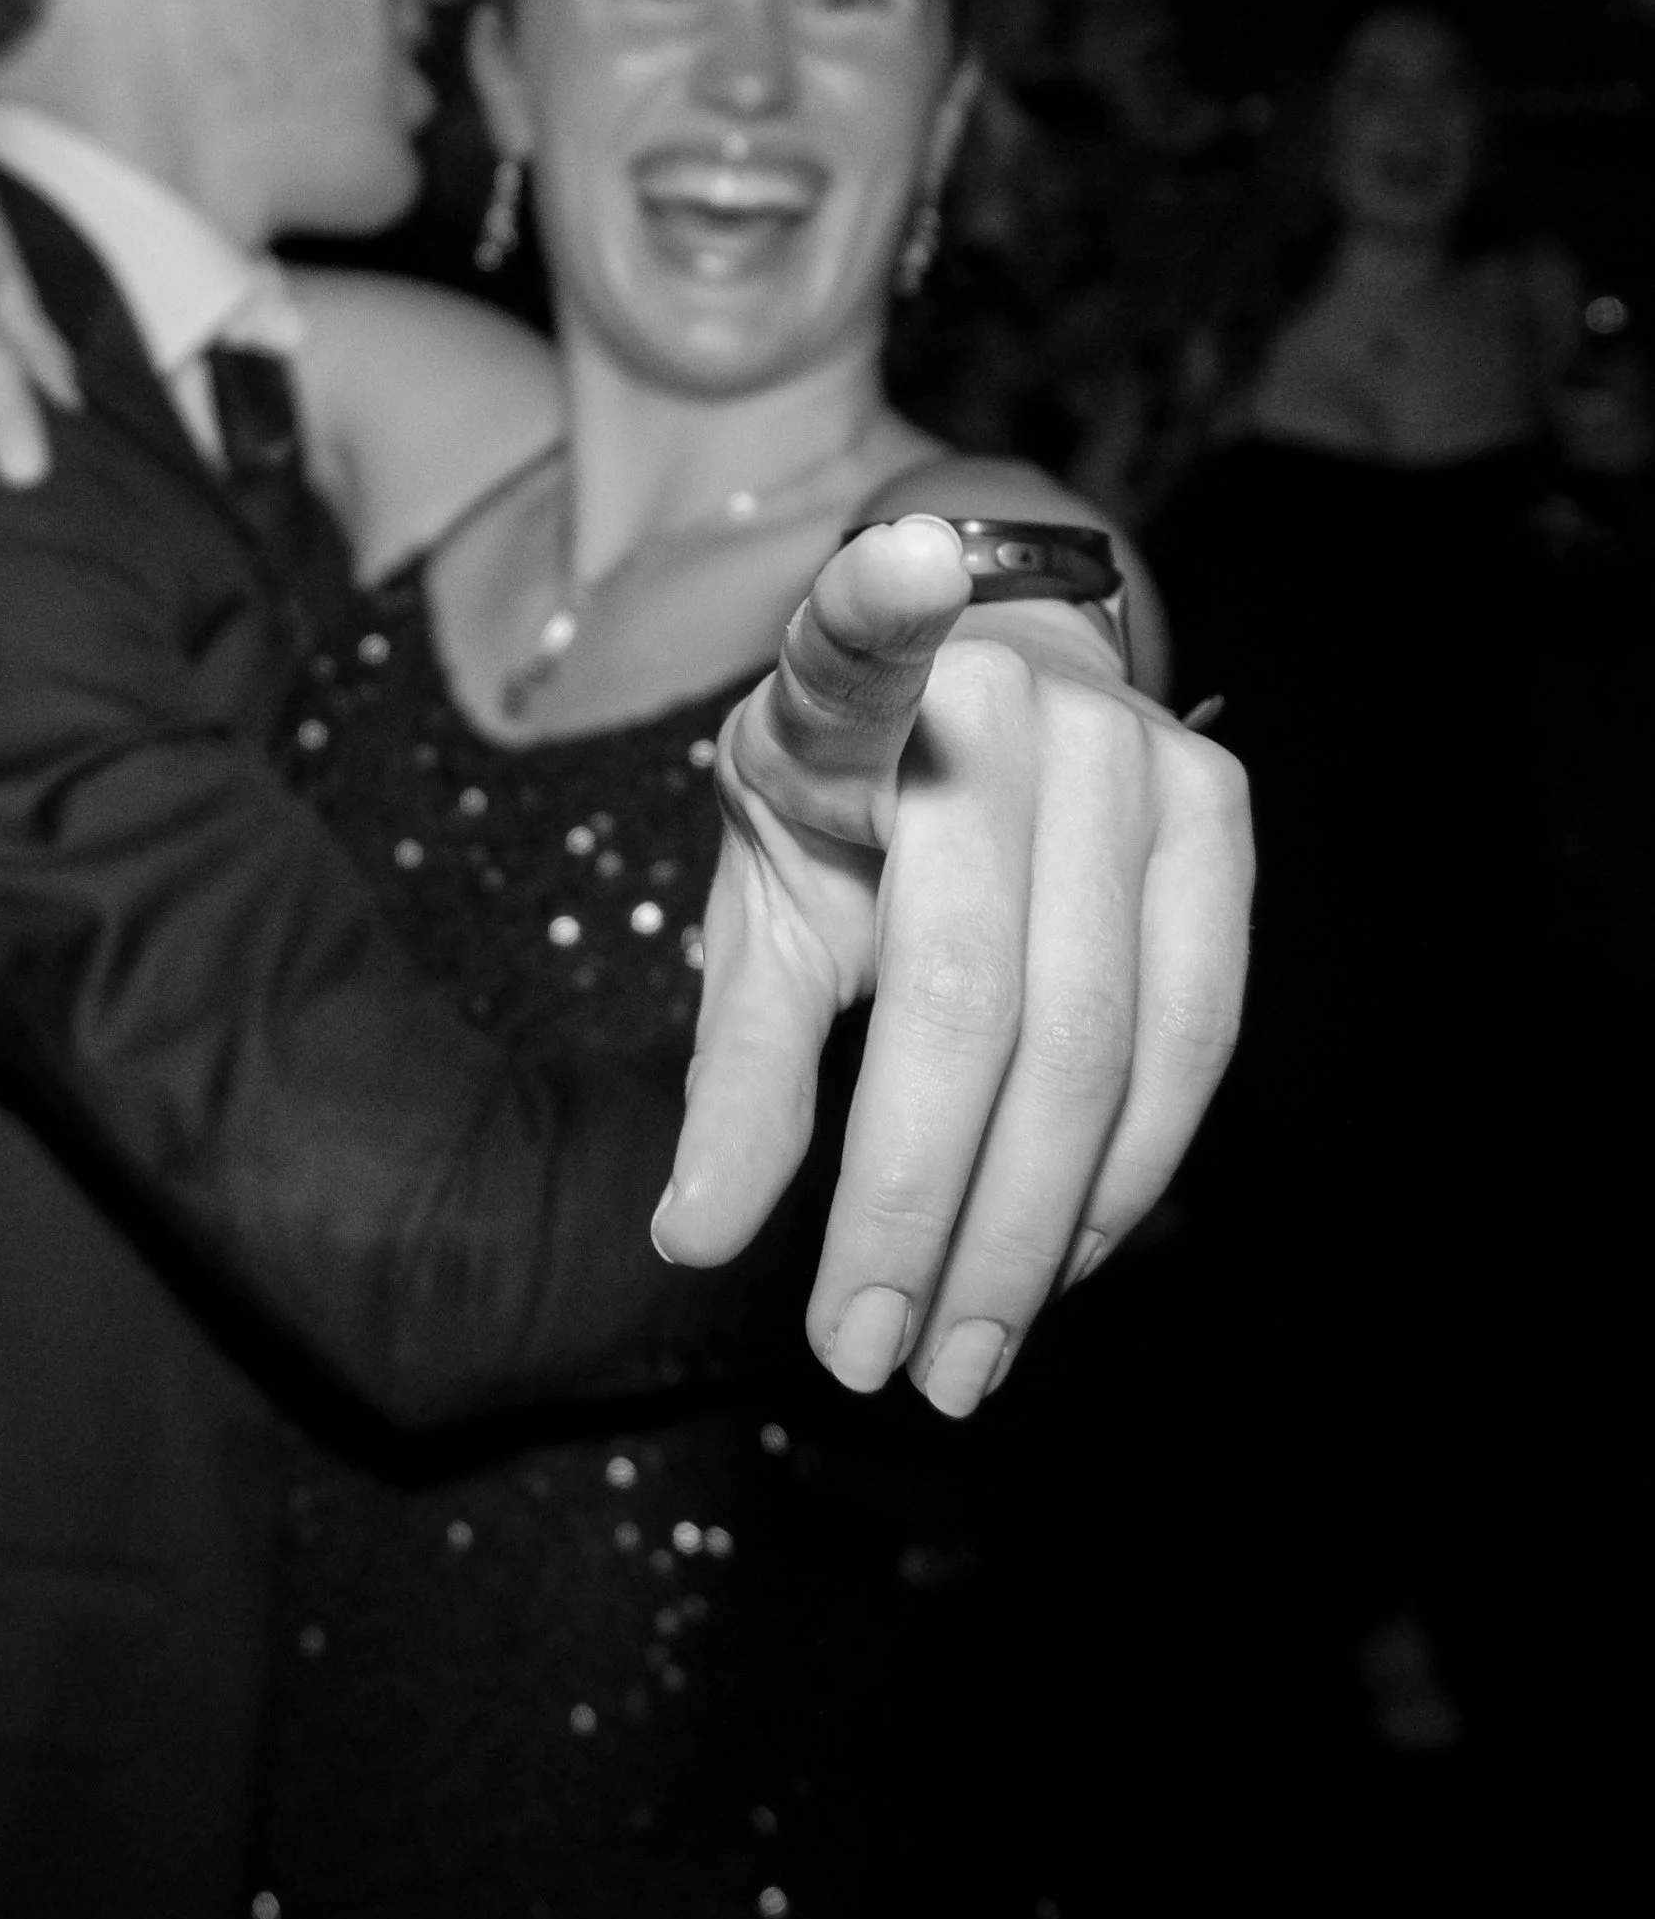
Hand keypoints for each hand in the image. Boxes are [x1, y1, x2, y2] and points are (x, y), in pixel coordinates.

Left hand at [659, 514, 1251, 1414]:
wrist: (984, 702)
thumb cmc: (844, 817)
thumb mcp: (759, 913)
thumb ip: (735, 1073)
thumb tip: (696, 1242)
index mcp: (848, 699)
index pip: (857, 646)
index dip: (882, 602)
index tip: (902, 558)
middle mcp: (1008, 703)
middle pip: (982, 995)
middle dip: (929, 1206)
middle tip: (878, 1359)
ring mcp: (1135, 751)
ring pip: (1105, 1038)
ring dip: (1033, 1227)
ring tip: (962, 1356)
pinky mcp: (1222, 809)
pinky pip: (1196, 1028)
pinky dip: (1126, 1168)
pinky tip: (1057, 1255)